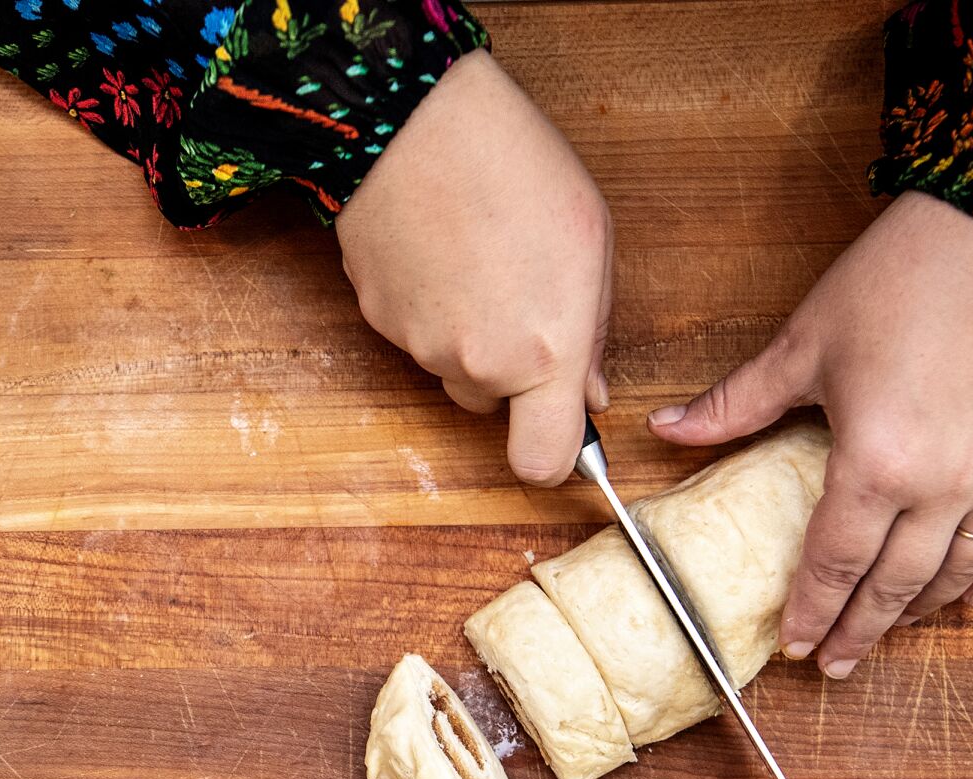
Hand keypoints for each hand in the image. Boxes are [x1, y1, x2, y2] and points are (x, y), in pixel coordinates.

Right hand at [336, 49, 611, 485]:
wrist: (414, 121)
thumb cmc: (512, 166)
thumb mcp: (590, 243)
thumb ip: (594, 332)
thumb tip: (589, 389)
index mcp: (545, 351)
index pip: (542, 463)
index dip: (554, 455)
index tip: (561, 427)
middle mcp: (478, 365)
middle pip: (492, 407)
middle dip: (508, 372)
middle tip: (517, 297)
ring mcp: (420, 347)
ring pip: (451, 369)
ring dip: (467, 334)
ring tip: (477, 258)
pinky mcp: (378, 321)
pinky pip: (413, 336)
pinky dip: (427, 307)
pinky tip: (440, 250)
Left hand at [646, 190, 972, 677]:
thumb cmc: (901, 280)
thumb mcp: (804, 345)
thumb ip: (737, 404)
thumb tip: (666, 429)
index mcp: (877, 463)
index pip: (834, 562)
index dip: (812, 610)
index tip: (794, 645)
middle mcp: (943, 485)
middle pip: (894, 585)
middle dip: (859, 631)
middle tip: (834, 665)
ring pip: (956, 574)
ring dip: (916, 613)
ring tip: (884, 636)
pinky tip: (961, 597)